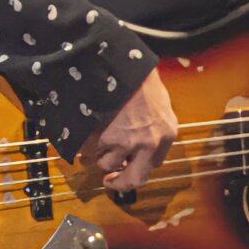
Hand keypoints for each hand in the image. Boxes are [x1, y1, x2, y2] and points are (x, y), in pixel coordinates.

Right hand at [77, 67, 175, 192]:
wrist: (120, 65)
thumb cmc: (139, 78)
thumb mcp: (159, 103)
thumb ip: (154, 126)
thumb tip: (143, 140)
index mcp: (166, 134)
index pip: (154, 164)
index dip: (138, 167)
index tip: (128, 167)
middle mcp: (149, 144)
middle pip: (134, 179)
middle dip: (120, 183)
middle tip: (109, 182)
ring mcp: (126, 142)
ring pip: (108, 164)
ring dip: (99, 159)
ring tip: (90, 152)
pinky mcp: (105, 137)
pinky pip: (92, 152)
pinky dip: (85, 150)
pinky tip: (81, 145)